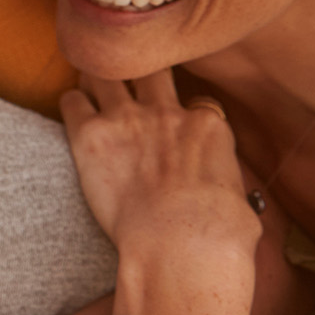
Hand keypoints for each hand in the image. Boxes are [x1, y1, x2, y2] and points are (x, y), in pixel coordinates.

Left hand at [62, 71, 259, 314]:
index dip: (185, 111)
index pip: (197, 102)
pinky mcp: (92, 135)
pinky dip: (72, 102)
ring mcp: (128, 119)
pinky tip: (73, 108)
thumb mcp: (241, 202)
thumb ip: (229, 186)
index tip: (175, 123)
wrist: (180, 243)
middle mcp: (168, 113)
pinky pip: (73, 102)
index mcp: (208, 126)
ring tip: (91, 79)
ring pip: (107, 74)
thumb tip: (236, 200)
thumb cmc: (217, 235)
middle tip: (129, 78)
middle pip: (152, 70)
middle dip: (142, 70)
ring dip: (99, 75)